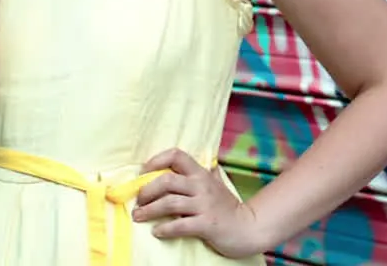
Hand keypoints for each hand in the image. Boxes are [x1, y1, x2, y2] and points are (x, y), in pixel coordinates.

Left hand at [133, 149, 264, 258]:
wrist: (249, 228)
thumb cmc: (228, 208)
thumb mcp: (217, 184)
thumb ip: (205, 173)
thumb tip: (194, 161)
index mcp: (201, 174)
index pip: (177, 155)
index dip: (156, 160)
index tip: (144, 172)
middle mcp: (202, 186)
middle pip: (167, 180)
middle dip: (147, 190)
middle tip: (138, 201)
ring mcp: (204, 205)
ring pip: (169, 203)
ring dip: (149, 210)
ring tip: (139, 216)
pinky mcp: (206, 224)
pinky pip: (180, 226)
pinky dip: (165, 229)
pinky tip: (157, 232)